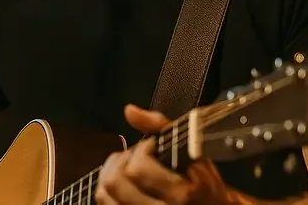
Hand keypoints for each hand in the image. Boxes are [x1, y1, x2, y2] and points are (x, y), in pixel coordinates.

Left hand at [95, 104, 239, 204]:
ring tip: (128, 167)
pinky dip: (107, 189)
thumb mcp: (194, 151)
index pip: (137, 169)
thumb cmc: (203, 181)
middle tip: (137, 156)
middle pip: (115, 182)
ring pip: (105, 194)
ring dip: (112, 173)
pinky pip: (105, 204)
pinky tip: (122, 182)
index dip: (142, 150)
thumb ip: (162, 126)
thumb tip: (130, 111)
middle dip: (123, 161)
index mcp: (180, 194)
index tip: (153, 147)